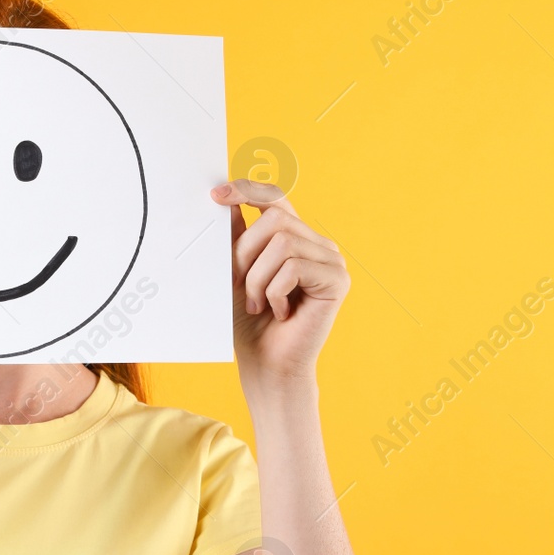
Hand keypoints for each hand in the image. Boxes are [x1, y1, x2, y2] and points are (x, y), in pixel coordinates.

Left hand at [211, 180, 348, 390]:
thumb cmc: (250, 322)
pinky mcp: (337, 281)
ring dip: (257, 278)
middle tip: (239, 284)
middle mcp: (318, 244)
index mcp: (296, 238)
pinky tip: (280, 312)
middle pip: (276, 219)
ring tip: (258, 304)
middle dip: (245, 251)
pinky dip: (275, 291)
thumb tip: (225, 198)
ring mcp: (331, 261)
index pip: (275, 198)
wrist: (266, 364)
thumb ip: (236, 236)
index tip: (216, 195)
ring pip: (283, 243)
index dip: (248, 190)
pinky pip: (294, 267)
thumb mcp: (236, 272)